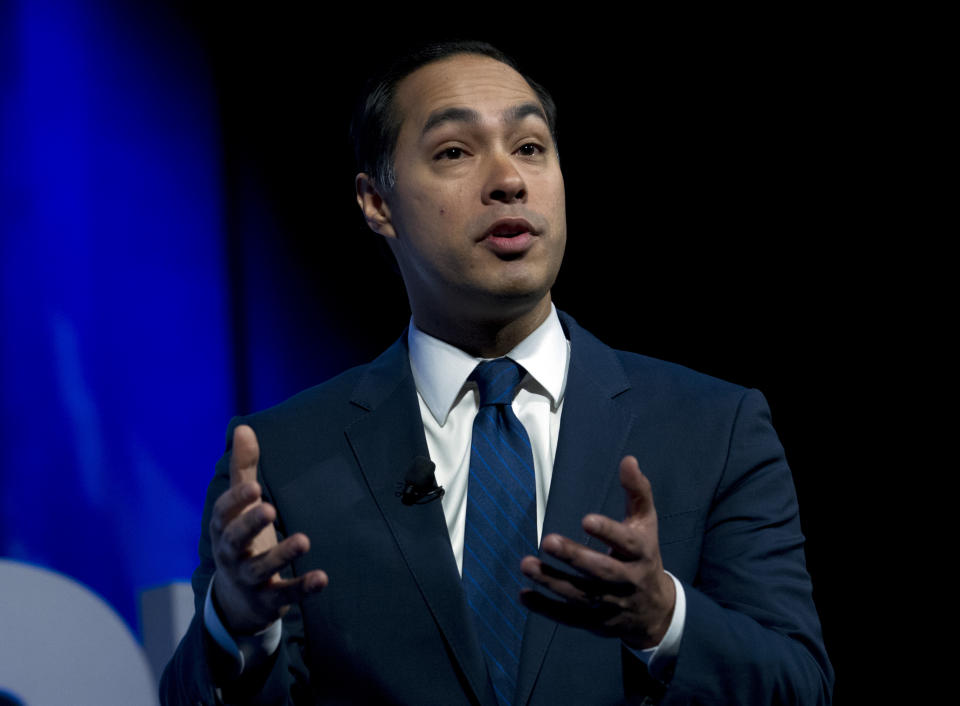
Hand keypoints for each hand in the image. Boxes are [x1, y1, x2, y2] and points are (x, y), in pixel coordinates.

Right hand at [209, 424, 327, 633]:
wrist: (236, 602)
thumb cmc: (242, 540)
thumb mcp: (240, 507)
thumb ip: (243, 470)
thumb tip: (243, 428)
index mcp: (225, 529)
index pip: (224, 514)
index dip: (237, 500)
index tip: (254, 487)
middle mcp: (233, 555)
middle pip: (236, 540)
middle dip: (251, 524)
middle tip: (270, 508)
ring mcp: (250, 580)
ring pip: (261, 568)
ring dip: (282, 555)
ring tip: (304, 540)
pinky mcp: (270, 600)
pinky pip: (286, 595)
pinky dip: (303, 588)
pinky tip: (323, 578)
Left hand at [520, 456, 674, 648]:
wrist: (655, 610)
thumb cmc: (645, 555)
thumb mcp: (646, 523)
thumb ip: (637, 492)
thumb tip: (628, 459)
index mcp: (641, 554)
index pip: (627, 543)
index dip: (608, 532)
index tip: (586, 519)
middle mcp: (626, 581)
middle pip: (600, 572)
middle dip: (575, 557)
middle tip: (547, 540)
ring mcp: (610, 604)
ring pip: (580, 595)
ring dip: (551, 581)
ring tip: (526, 564)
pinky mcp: (595, 622)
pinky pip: (569, 618)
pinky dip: (546, 608)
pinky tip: (524, 595)